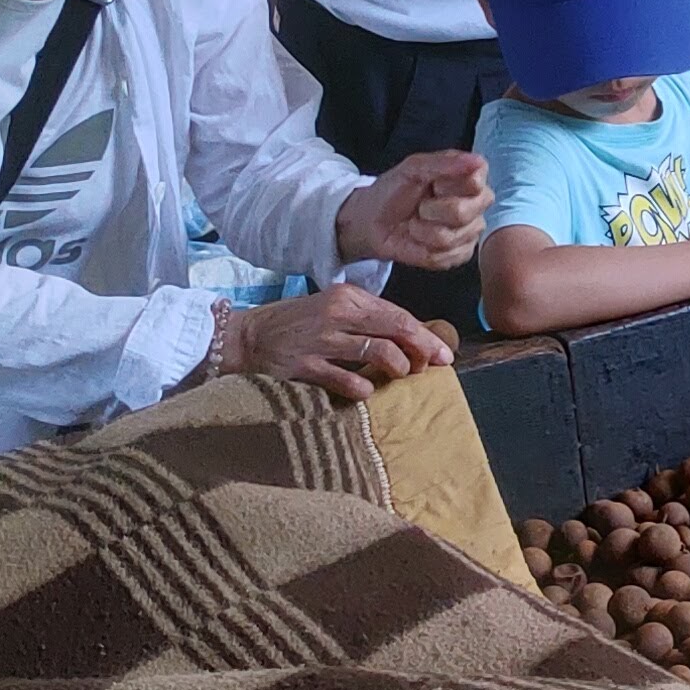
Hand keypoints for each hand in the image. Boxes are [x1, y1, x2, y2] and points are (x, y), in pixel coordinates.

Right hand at [222, 285, 449, 398]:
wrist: (246, 337)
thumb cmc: (296, 325)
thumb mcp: (333, 311)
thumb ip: (367, 321)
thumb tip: (410, 340)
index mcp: (347, 298)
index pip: (397, 315)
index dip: (424, 336)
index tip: (443, 353)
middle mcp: (336, 315)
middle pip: (394, 331)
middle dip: (420, 351)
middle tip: (431, 368)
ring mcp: (320, 340)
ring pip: (378, 353)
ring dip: (397, 368)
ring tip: (398, 376)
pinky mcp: (304, 366)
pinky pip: (347, 380)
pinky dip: (363, 389)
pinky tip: (366, 391)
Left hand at [337, 148, 488, 269]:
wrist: (373, 221)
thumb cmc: (394, 190)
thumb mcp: (413, 168)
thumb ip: (444, 163)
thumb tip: (477, 161)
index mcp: (471, 176)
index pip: (475, 182)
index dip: (446, 185)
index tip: (431, 184)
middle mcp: (477, 203)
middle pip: (462, 212)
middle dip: (430, 210)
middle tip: (420, 206)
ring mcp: (471, 230)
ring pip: (450, 237)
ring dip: (422, 230)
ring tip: (416, 223)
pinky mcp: (461, 253)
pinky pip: (446, 257)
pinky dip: (423, 248)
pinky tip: (420, 239)